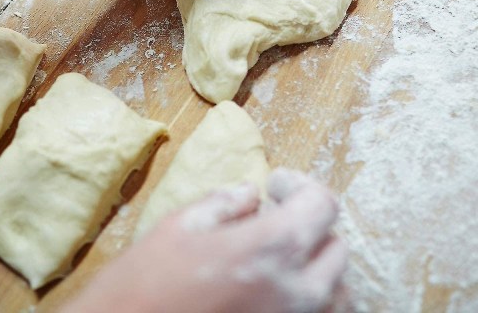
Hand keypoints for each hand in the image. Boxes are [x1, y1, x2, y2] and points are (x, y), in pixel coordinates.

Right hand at [63, 168, 346, 312]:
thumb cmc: (145, 283)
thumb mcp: (180, 226)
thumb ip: (225, 203)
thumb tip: (251, 193)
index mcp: (269, 250)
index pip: (322, 206)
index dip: (301, 185)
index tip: (276, 184)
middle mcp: (295, 292)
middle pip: (336, 247)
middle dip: (310, 223)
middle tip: (274, 214)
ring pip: (338, 291)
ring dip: (316, 264)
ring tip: (280, 253)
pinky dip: (311, 297)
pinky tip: (275, 286)